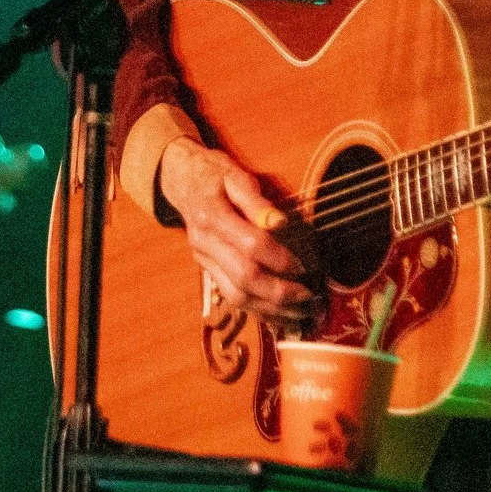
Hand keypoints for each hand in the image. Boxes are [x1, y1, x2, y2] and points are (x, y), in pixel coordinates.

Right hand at [156, 136, 317, 329]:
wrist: (182, 181)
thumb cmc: (214, 175)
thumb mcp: (235, 176)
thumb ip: (256, 202)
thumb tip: (280, 223)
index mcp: (213, 216)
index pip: (250, 245)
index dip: (279, 258)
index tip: (303, 265)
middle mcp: (205, 243)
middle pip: (243, 278)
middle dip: (279, 292)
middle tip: (308, 295)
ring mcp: (204, 261)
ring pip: (236, 296)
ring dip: (271, 310)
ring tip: (301, 313)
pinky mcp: (207, 270)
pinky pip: (232, 298)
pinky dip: (258, 311)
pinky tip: (280, 316)